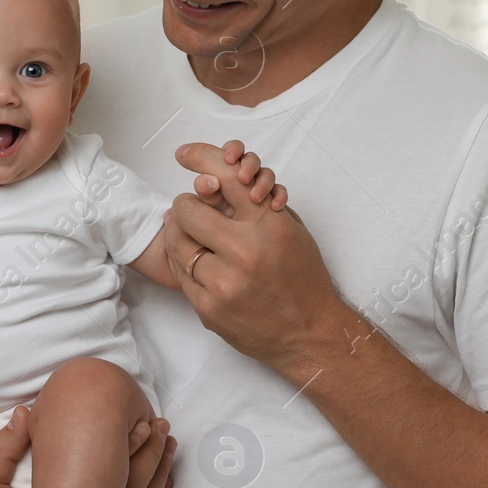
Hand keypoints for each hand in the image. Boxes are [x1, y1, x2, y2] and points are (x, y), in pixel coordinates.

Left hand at [165, 142, 344, 368]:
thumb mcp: (290, 228)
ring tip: (189, 233)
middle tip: (192, 208)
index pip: (224, 177)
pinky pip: (180, 275)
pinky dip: (183, 262)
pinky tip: (193, 259)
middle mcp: (244, 253)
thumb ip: (255, 204)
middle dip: (187, 204)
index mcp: (268, 226)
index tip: (184, 154)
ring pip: (177, 243)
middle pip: (187, 209)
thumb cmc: (302, 276)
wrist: (311, 332)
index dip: (200, 159)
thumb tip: (214, 179)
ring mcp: (223, 284)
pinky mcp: (208, 309)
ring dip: (179, 233)